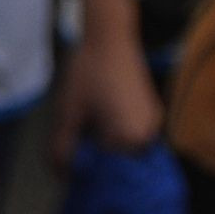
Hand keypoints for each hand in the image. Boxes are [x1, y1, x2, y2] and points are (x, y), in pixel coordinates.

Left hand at [54, 0, 163, 159]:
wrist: (110, 38)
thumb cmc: (88, 73)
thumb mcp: (68, 113)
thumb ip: (62, 148)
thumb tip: (61, 176)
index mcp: (130, 138)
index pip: (105, 174)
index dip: (84, 174)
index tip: (68, 170)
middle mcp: (149, 135)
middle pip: (117, 165)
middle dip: (95, 162)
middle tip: (73, 150)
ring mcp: (153, 124)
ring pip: (125, 151)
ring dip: (105, 149)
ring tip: (85, 133)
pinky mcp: (152, 113)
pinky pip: (133, 136)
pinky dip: (116, 137)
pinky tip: (99, 124)